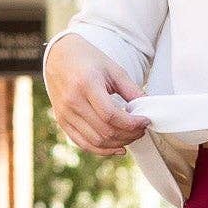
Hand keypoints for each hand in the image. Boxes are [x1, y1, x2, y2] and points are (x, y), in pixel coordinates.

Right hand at [43, 34, 147, 155]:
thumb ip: (131, 90)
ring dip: (118, 143)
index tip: (145, 121)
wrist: (59, 57)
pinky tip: (117, 147)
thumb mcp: (113, 70)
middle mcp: (72, 101)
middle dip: (129, 134)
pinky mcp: (62, 122)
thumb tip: (148, 109)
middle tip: (141, 129)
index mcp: (86, 84)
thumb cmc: (89, 60)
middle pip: (105, 131)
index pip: (111, 115)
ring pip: (96, 141)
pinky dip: (102, 150)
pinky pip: (84, 143)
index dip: (132, 123)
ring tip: (131, 136)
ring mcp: (65, 114)